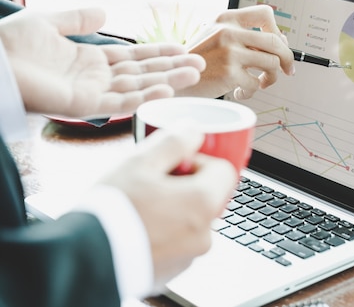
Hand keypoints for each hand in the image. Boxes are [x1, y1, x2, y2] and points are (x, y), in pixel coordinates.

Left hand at [0, 8, 205, 117]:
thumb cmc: (9, 45)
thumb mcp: (47, 22)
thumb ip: (77, 18)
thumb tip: (104, 12)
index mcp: (89, 61)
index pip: (133, 58)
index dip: (158, 53)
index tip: (182, 49)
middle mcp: (95, 80)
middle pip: (142, 74)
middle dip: (172, 68)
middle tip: (200, 64)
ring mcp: (91, 94)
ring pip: (138, 88)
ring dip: (167, 81)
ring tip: (194, 73)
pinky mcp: (83, 107)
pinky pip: (118, 104)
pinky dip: (143, 98)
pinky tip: (165, 90)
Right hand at [99, 127, 237, 287]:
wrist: (84, 261)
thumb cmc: (111, 212)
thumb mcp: (139, 163)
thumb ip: (173, 142)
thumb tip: (194, 129)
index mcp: (203, 203)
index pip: (224, 170)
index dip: (199, 161)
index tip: (173, 164)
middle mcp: (205, 232)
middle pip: (209, 195)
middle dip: (186, 184)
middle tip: (153, 182)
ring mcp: (190, 254)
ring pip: (194, 218)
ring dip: (176, 207)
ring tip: (142, 205)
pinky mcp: (174, 268)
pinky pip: (180, 241)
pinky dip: (167, 231)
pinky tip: (140, 227)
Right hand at [182, 5, 294, 99]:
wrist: (172, 77)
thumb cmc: (199, 60)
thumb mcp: (217, 37)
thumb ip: (245, 37)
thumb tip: (282, 42)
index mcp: (226, 18)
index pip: (265, 14)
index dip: (277, 29)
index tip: (279, 43)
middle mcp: (228, 32)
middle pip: (276, 41)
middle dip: (286, 58)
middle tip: (287, 70)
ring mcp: (229, 52)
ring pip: (271, 63)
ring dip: (271, 77)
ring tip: (260, 82)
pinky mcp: (229, 74)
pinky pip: (256, 84)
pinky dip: (251, 91)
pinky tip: (239, 91)